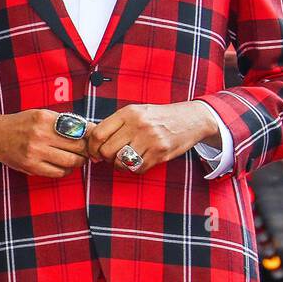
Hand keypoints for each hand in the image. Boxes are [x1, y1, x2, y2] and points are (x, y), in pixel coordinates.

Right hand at [0, 109, 91, 178]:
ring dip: (79, 162)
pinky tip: (64, 165)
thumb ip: (64, 121)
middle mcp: (40, 134)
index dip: (92, 136)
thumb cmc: (21, 124)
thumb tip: (91, 130)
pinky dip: (66, 170)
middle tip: (89, 150)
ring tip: (77, 158)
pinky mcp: (31, 166)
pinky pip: (58, 172)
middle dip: (87, 150)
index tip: (95, 139)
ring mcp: (35, 152)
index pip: (79, 129)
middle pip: (78, 146)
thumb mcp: (41, 115)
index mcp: (45, 118)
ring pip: (71, 161)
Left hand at [86, 101, 217, 172]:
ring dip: (119, 164)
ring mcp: (150, 139)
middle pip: (107, 150)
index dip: (92, 147)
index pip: (98, 133)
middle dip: (105, 158)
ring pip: (121, 161)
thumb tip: (92, 142)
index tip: (94, 153)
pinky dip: (134, 169)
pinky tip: (138, 162)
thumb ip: (115, 124)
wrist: (190, 119)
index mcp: (128, 113)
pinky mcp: (160, 152)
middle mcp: (138, 124)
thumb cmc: (158, 117)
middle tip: (111, 157)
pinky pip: (137, 168)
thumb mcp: (136, 112)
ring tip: (124, 159)